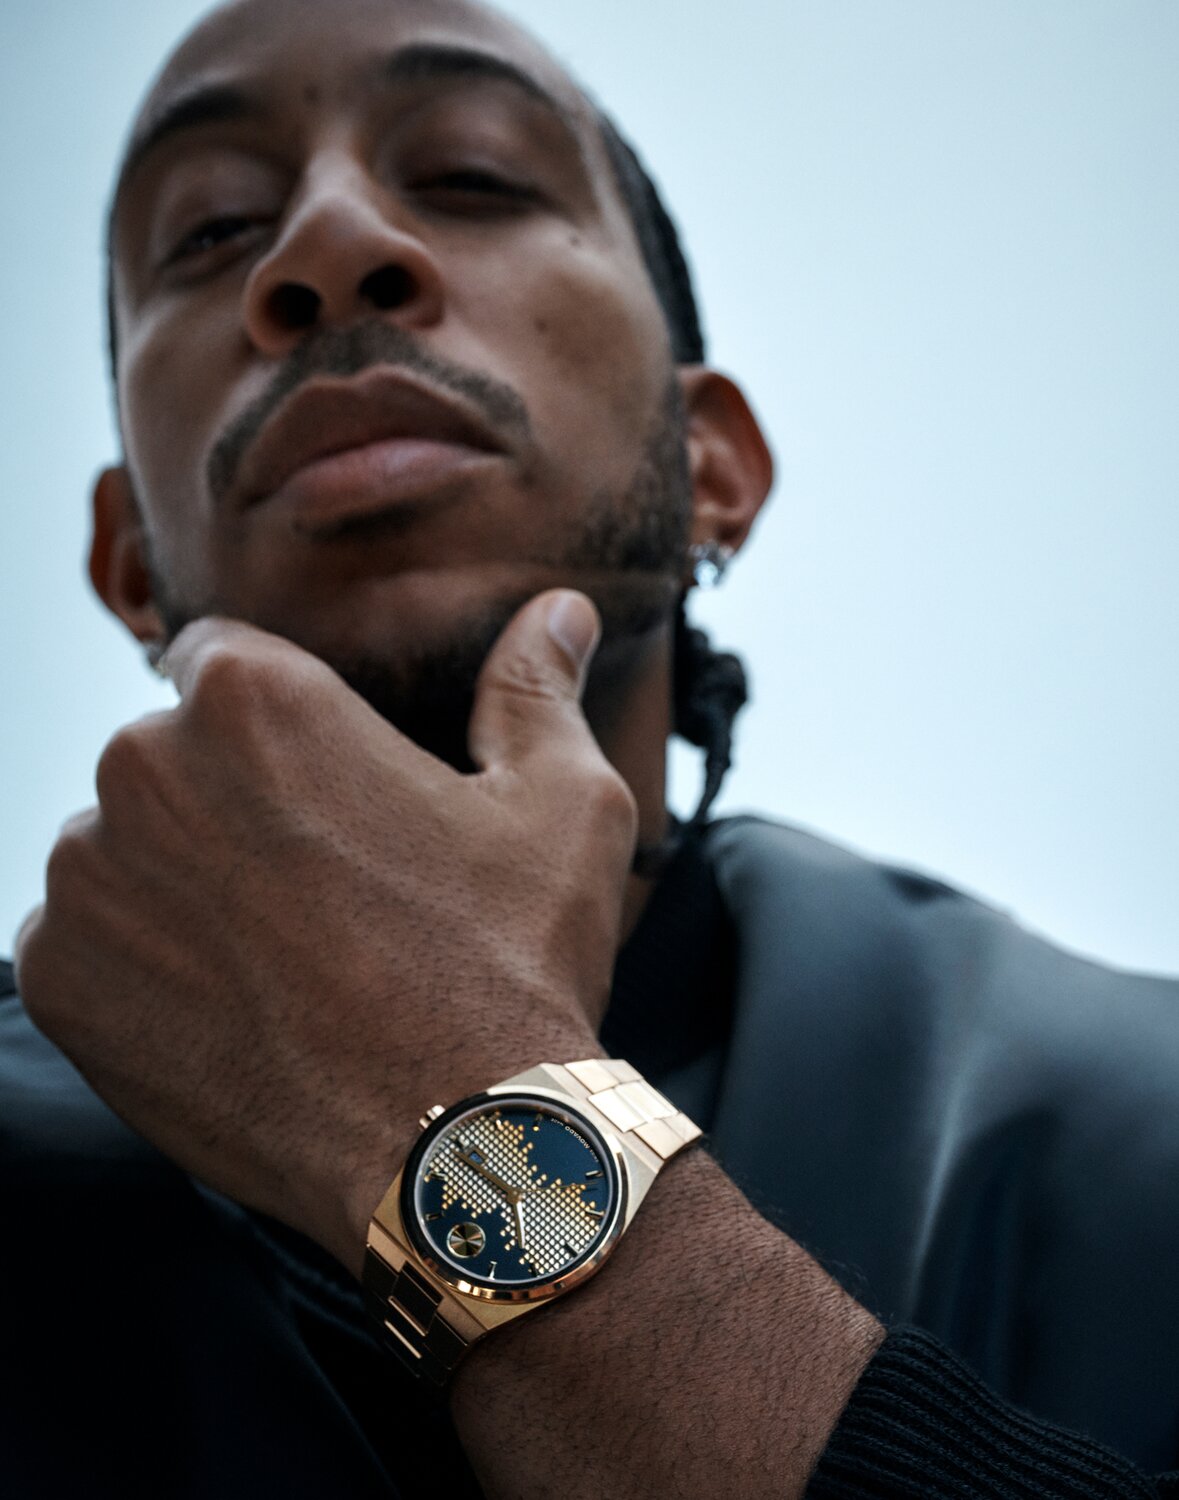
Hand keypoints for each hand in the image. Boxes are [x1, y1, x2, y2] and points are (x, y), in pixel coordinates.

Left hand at [15, 590, 636, 1272]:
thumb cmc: (511, 959)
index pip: (222, 659)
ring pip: (124, 849)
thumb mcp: (560, 804)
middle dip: (232, 801)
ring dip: (182, 881)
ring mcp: (86, 878)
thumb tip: (559, 610)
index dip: (278, 722)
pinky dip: (140, 963)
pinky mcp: (55, 980)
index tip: (324, 787)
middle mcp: (142, 766)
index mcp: (254, 696)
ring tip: (283, 955)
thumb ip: (535, 688)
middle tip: (323, 886)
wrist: (453, 1145)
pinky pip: (85, 940)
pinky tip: (235, 1005)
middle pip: (170, 755)